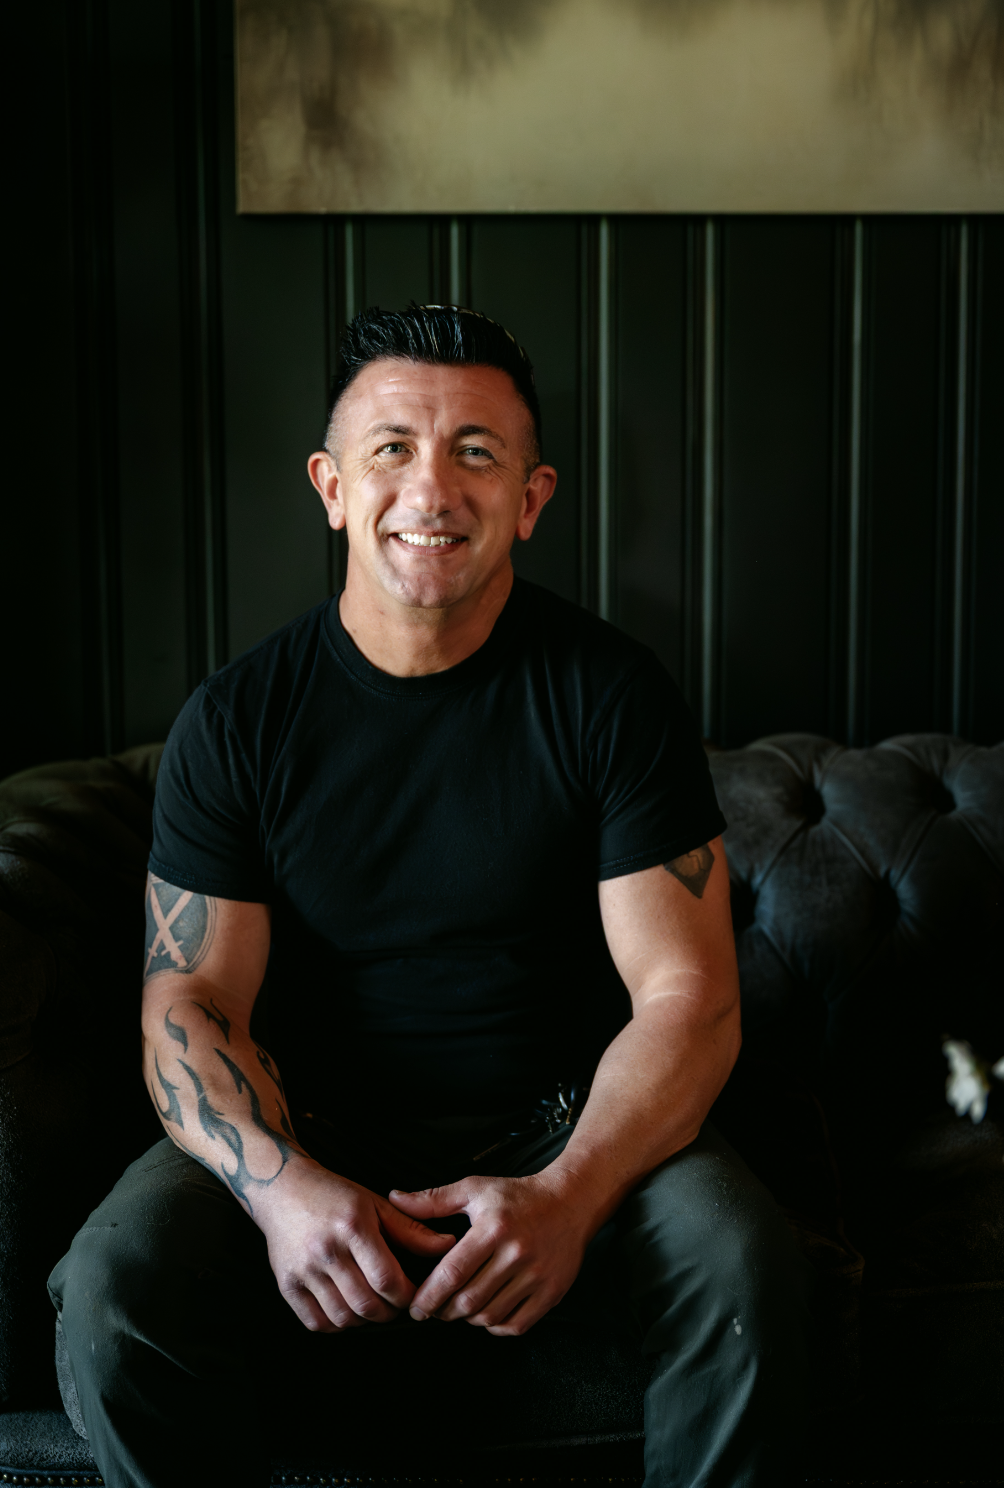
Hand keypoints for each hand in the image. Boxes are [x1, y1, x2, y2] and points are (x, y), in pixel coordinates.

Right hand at [256, 1157, 455, 1332]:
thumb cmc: (334, 1195)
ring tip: (372, 1305)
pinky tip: (346, 1309)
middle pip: (366, 1304)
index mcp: (353, 1227)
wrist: (282, 1189)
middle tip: (395, 1303)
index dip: (407, 1295)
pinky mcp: (286, 1284)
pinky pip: (316, 1322)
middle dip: (389, 1311)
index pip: (387, 1279)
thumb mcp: (375, 1204)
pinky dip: (336, 1325)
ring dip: (364, 1320)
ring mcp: (303, 1270)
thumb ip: (411, 1230)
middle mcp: (326, 1251)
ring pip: (343, 1318)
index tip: (415, 1294)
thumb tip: (448, 1246)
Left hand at [389, 1171, 591, 1335]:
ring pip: (490, 1316)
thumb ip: (433, 1199)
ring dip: (469, 1319)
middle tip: (435, 1310)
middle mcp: (516, 1253)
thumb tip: (395, 1199)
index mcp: (493, 1228)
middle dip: (445, 1312)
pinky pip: (516, 1324)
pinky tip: (489, 1312)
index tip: (416, 1307)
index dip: (429, 1296)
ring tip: (461, 1308)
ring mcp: (537, 1275)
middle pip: (469, 1300)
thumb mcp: (475, 1189)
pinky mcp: (552, 1292)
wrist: (571, 1202)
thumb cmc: (518, 1196)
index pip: (452, 1272)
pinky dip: (497, 1326)